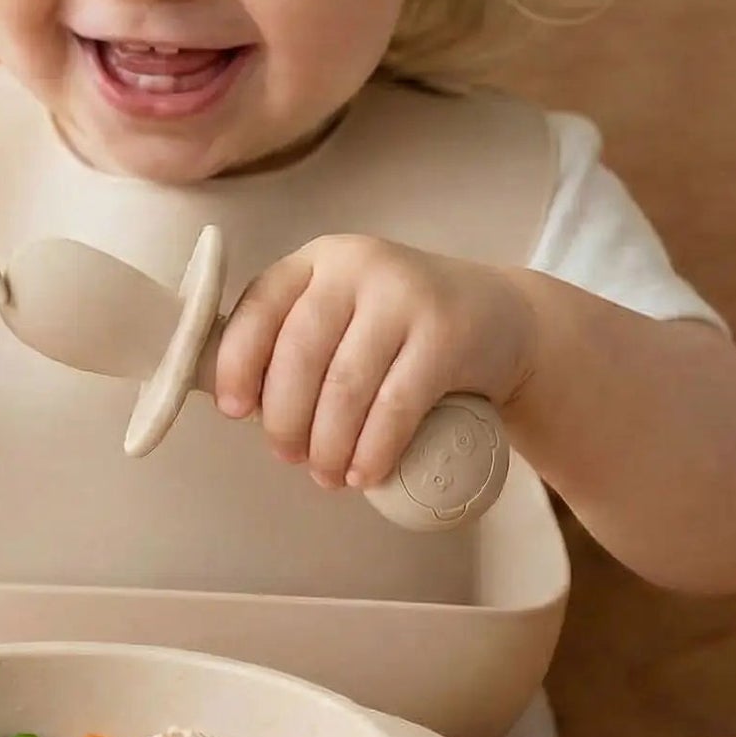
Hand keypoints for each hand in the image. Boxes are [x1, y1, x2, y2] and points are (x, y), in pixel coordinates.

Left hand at [213, 235, 534, 492]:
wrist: (501, 319)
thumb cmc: (400, 329)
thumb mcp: (346, 315)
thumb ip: (296, 342)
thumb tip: (242, 406)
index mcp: (318, 260)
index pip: (260, 306)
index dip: (240, 363)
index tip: (234, 410)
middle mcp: (358, 266)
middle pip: (301, 353)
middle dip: (285, 418)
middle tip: (288, 457)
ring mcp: (406, 296)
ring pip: (346, 385)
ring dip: (329, 444)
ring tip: (327, 476)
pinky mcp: (447, 335)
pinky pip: (396, 404)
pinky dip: (374, 449)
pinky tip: (365, 474)